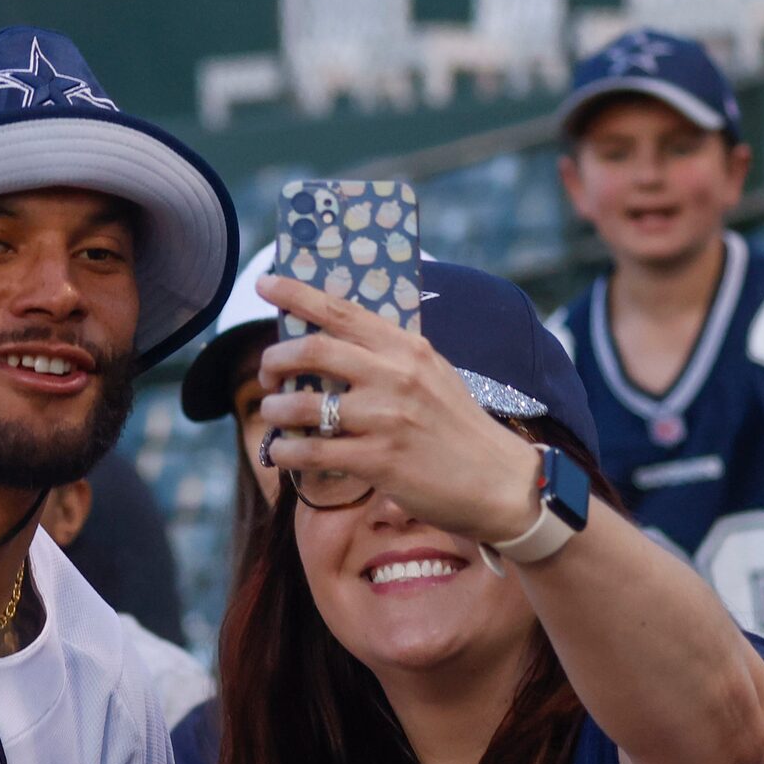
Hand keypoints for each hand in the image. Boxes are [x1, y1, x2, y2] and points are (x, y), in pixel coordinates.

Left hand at [254, 274, 543, 544]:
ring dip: (275, 408)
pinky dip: (286, 451)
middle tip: (266, 371)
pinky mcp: (378, 461)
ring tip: (273, 414)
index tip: (265, 282)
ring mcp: (385, 419)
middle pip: (313, 350)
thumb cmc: (458, 429)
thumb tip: (338, 342)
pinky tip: (281, 452)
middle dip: (275, 358)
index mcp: (407, 348)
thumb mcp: (432, 375)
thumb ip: (390, 357)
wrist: (498, 481)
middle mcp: (395, 376)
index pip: (342, 311)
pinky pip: (311, 452)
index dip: (296, 293)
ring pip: (304, 404)